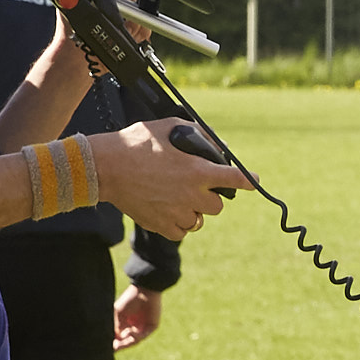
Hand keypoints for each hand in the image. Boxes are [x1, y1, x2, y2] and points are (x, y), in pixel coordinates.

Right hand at [101, 120, 250, 239]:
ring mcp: (176, 212)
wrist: (105, 167)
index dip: (248, 181)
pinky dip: (179, 224)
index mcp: (197, 171)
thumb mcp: (169, 127)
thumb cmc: (135, 143)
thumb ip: (196, 135)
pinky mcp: (161, 225)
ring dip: (195, 211)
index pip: (235, 179)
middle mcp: (191, 195)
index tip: (254, 181)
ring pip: (200, 221)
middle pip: (218, 205)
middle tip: (197, 187)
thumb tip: (214, 145)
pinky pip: (181, 232)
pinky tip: (170, 211)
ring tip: (180, 199)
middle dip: (211, 196)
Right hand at [113, 285, 162, 349]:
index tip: (106, 347)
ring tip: (119, 344)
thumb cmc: (130, 299)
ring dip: (126, 342)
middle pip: (126, 340)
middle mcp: (134, 326)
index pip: (119, 336)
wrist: (145, 290)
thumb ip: (116, 326)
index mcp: (126, 323)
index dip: (113, 341)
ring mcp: (143, 328)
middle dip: (120, 345)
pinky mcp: (152, 327)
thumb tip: (112, 342)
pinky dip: (136, 335)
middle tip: (113, 349)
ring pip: (134, 340)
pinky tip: (131, 331)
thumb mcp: (119, 313)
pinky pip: (142, 335)